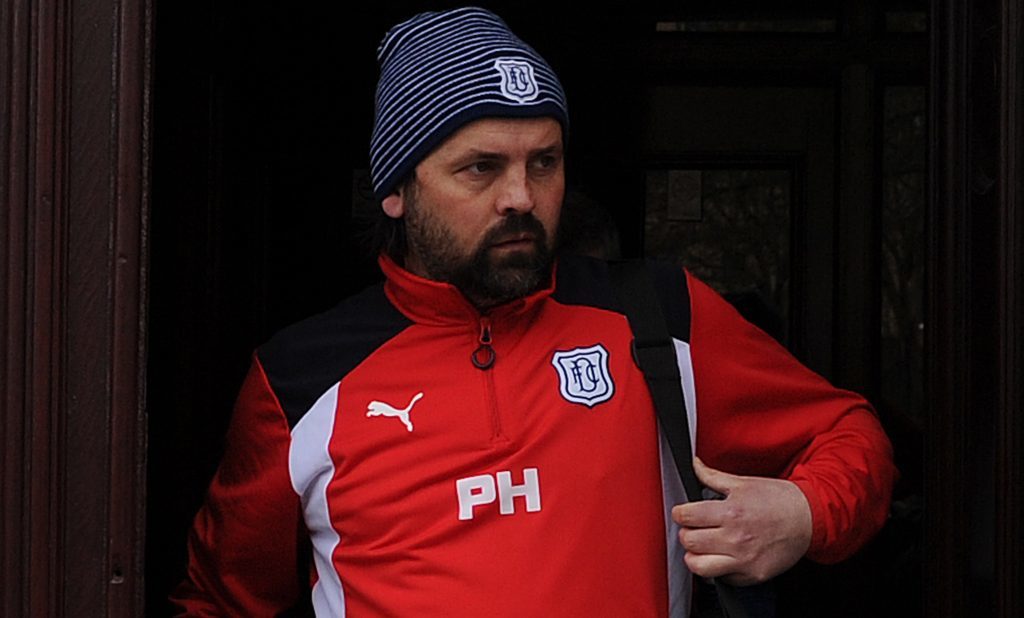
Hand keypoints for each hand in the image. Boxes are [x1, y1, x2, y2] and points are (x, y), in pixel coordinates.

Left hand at [671, 457, 811, 585]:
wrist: (809, 518)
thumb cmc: (777, 500)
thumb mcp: (743, 483)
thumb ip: (712, 477)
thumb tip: (694, 464)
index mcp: (731, 512)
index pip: (687, 516)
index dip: (680, 513)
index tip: (683, 513)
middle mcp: (736, 538)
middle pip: (689, 541)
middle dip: (686, 533)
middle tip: (694, 529)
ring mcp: (744, 560)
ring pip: (699, 566)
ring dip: (695, 556)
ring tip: (702, 547)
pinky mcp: (752, 575)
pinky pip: (722, 578)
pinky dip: (718, 568)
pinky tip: (723, 556)